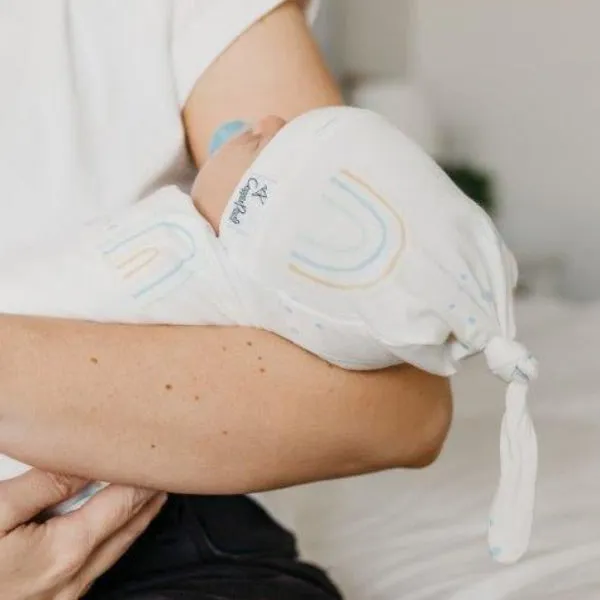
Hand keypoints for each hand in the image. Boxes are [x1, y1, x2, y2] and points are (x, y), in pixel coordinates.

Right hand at [0, 470, 165, 598]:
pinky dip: (111, 542)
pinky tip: (108, 533)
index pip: (123, 503)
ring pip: (112, 552)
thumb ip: (47, 483)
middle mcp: (72, 578)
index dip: (143, 478)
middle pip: (126, 530)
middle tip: (164, 475)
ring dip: (133, 522)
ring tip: (147, 498)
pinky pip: (94, 568)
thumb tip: (87, 461)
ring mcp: (62, 596)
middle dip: (147, 500)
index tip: (157, 458)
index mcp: (66, 550)